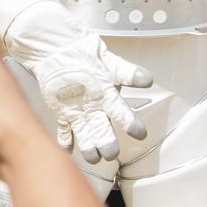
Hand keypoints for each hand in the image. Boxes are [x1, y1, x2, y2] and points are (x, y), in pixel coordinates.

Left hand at [28, 36, 151, 162]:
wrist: (59, 50)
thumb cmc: (85, 52)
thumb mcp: (108, 60)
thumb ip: (126, 71)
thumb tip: (147, 79)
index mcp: (108, 96)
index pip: (123, 113)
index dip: (131, 124)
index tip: (139, 134)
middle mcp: (95, 108)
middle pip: (104, 130)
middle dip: (108, 143)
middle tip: (110, 153)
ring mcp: (78, 112)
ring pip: (85, 134)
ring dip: (89, 146)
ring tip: (93, 157)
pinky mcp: (62, 113)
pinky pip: (64, 130)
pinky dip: (65, 140)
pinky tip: (67, 148)